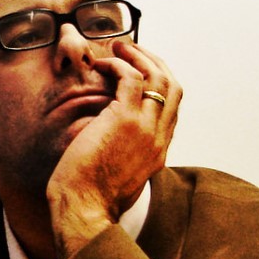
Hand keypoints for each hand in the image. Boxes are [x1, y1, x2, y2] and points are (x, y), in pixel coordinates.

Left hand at [47, 41, 181, 258]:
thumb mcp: (117, 178)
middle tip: (131, 51)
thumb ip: (123, 158)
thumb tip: (109, 145)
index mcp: (159, 151)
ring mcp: (146, 128)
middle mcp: (159, 138)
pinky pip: (131, 78)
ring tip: (117, 47)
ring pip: (158, 76)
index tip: (139, 72)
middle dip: (154, 62)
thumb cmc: (90, 199)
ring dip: (138, 56)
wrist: (84, 210)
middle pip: (173, 86)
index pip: (172, 108)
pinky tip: (102, 65)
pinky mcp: (125, 120)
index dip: (158, 84)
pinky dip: (118, 65)